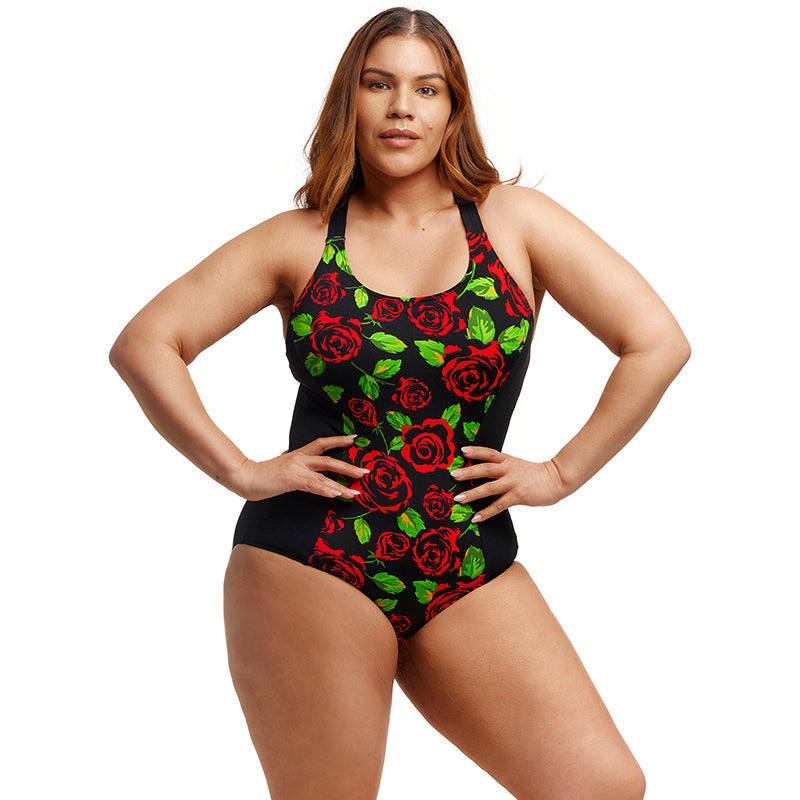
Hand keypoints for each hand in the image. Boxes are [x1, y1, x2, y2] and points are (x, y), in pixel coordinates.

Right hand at [231, 434, 367, 501]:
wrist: (244, 476)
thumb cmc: (262, 474)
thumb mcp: (281, 465)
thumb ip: (292, 464)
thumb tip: (298, 465)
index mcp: (299, 454)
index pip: (322, 443)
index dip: (338, 440)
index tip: (354, 438)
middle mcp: (300, 459)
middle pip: (330, 460)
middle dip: (349, 467)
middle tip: (365, 472)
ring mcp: (296, 469)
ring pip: (324, 476)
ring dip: (342, 486)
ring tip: (355, 493)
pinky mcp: (291, 480)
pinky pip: (312, 485)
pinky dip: (325, 490)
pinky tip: (336, 494)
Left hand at [450, 445, 566, 522]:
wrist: (558, 478)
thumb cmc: (537, 474)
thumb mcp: (518, 466)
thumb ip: (503, 468)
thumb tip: (486, 472)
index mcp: (508, 460)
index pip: (489, 453)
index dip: (476, 451)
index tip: (462, 450)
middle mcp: (509, 469)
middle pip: (485, 468)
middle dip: (467, 472)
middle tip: (452, 475)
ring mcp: (513, 483)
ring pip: (489, 487)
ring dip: (472, 493)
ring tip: (458, 498)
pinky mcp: (518, 496)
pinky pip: (499, 505)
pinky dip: (486, 512)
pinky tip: (476, 517)